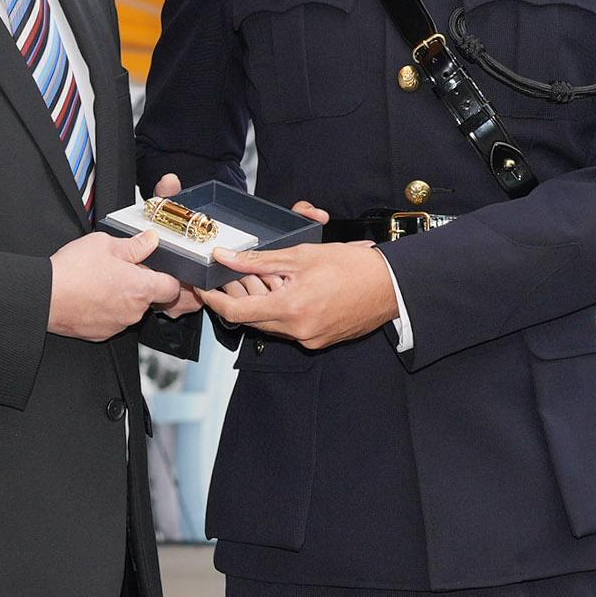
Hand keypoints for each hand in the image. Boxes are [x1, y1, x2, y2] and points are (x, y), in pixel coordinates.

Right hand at [49, 228, 187, 340]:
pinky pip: (112, 320)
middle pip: (149, 298)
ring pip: (129, 309)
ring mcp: (117, 325)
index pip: (172, 287)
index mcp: (141, 288)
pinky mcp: (101, 334)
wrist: (44, 296)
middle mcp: (133, 311)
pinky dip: (105, 310)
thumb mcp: (105, 244)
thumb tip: (150, 241)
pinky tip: (90, 295)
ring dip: (121, 297)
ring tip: (99, 281)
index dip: (167, 277)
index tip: (156, 269)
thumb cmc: (72, 271)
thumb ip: (134, 245)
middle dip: (139, 284)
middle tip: (119, 269)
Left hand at [200, 240, 400, 351]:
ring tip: (270, 278)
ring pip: (271, 324)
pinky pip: (289, 328)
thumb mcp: (301, 255)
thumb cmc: (354, 267)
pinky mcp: (319, 341)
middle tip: (237, 274)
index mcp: (290, 308)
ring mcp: (310, 339)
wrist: (391, 286)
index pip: (236, 312)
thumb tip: (225, 257)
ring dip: (263, 303)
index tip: (204, 287)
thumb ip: (258, 260)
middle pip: (252, 319)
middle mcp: (298, 331)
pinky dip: (282, 310)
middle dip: (240, 297)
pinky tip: (291, 290)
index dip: (215, 300)